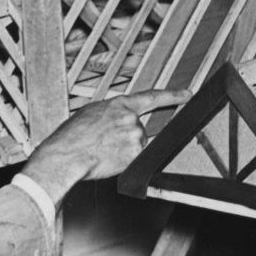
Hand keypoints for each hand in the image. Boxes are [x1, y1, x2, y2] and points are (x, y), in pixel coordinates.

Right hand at [19, 88, 187, 198]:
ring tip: (104, 151)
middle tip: (107, 143)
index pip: (153, 97)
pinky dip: (124, 161)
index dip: (173, 95)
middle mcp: (132, 118)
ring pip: (137, 146)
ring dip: (124, 150)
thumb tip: (116, 119)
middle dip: (127, 137)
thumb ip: (111, 113)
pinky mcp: (135, 155)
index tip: (187, 94)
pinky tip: (109, 159)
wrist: (68, 154)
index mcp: (120, 104)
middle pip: (140, 129)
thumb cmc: (73, 135)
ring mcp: (135, 137)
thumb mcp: (92, 113)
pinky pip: (135, 159)